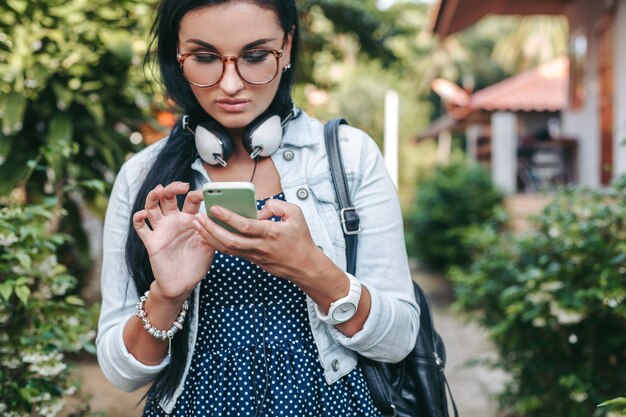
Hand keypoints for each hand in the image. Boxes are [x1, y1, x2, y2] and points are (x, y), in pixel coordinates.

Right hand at [133, 182, 214, 302]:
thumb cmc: (197, 264)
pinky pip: (141, 227)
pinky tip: (143, 214)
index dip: (197, 194)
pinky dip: (139, 218)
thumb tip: (219, 215)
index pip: (191, 200)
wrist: (182, 284)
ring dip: (153, 196)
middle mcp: (174, 221)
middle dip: (173, 188)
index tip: (206, 193)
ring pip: (152, 206)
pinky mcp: (151, 241)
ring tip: (159, 190)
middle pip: (169, 197)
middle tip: (183, 186)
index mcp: (189, 220)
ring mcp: (161, 230)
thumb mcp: (210, 246)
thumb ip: (213, 231)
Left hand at [192, 199, 320, 281]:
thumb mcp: (296, 215)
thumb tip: (260, 208)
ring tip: (198, 224)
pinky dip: (217, 243)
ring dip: (210, 236)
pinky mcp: (251, 260)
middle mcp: (259, 246)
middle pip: (230, 240)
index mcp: (271, 233)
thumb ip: (277, 205)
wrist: (304, 266)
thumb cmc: (301, 240)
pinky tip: (208, 234)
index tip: (215, 208)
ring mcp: (254, 255)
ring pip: (227, 248)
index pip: (245, 226)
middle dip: (211, 229)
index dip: (228, 217)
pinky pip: (231, 252)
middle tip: (199, 217)